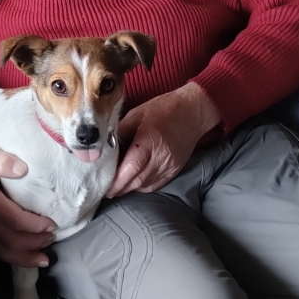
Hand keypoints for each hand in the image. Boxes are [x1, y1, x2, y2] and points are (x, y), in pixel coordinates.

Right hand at [0, 145, 55, 267]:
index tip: (51, 224)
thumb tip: (23, 169)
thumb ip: (2, 160)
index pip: (15, 220)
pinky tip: (23, 259)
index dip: (35, 226)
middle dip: (35, 243)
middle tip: (52, 237)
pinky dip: (11, 258)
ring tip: (44, 259)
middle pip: (12, 240)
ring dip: (25, 257)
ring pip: (3, 251)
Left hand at [106, 82, 220, 197]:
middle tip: (106, 190)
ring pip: (146, 185)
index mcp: (149, 140)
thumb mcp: (137, 113)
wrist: (193, 111)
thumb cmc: (164, 108)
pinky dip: (143, 187)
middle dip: (120, 188)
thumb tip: (106, 146)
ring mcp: (169, 165)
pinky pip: (156, 184)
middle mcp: (161, 156)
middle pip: (138, 180)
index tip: (105, 185)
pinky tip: (134, 185)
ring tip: (117, 188)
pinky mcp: (175, 170)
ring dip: (130, 189)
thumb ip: (121, 130)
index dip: (117, 180)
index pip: (131, 167)